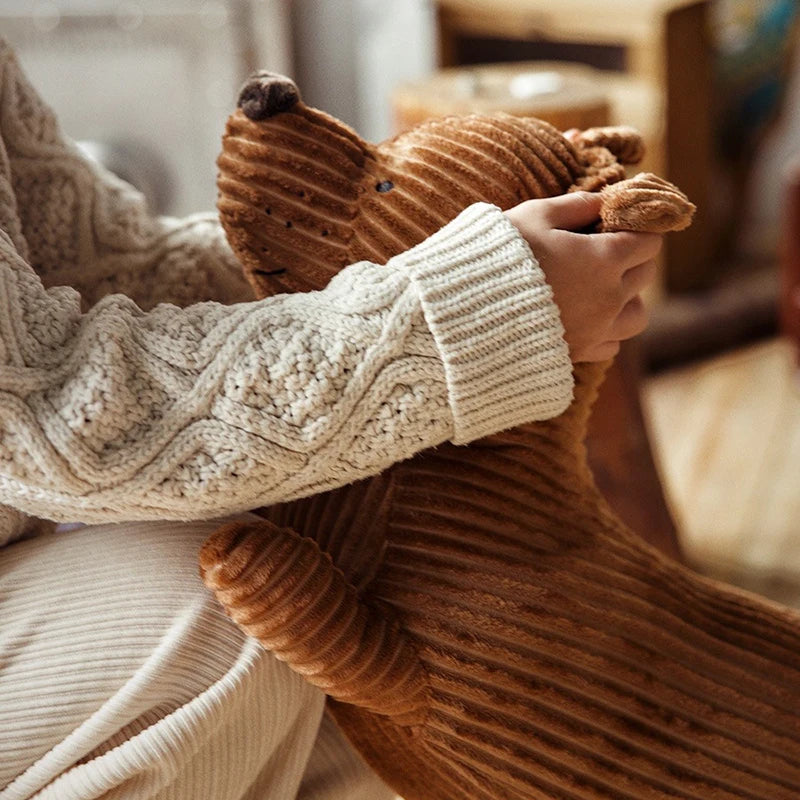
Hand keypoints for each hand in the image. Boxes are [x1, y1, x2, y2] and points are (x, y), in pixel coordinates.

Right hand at [505, 193, 661, 362]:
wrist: (472, 311)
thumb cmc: (501, 256)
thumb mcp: (535, 216)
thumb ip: (575, 206)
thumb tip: (602, 200)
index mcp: (605, 257)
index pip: (648, 241)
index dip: (639, 228)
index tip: (621, 224)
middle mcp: (610, 296)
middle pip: (645, 274)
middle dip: (633, 258)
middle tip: (607, 250)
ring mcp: (597, 328)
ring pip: (637, 314)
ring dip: (628, 298)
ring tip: (604, 290)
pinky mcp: (580, 352)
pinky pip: (612, 344)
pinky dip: (608, 330)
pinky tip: (588, 318)